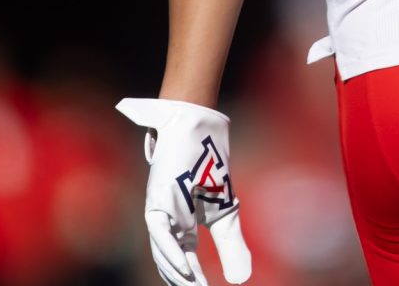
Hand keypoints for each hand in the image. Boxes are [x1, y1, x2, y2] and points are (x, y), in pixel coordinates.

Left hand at [117, 98, 253, 284]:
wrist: (200, 128)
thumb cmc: (210, 165)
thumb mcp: (226, 212)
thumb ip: (231, 244)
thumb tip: (241, 280)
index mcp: (183, 225)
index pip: (185, 260)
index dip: (194, 279)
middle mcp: (169, 222)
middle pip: (171, 260)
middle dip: (184, 281)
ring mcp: (161, 210)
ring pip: (162, 250)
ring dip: (176, 272)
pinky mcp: (157, 198)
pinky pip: (160, 230)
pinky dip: (170, 250)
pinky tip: (182, 268)